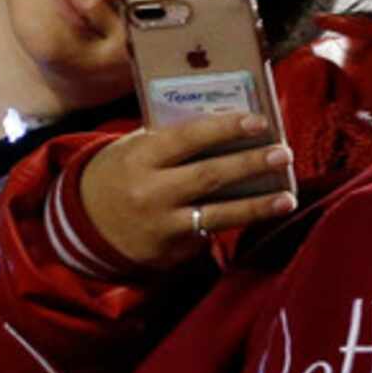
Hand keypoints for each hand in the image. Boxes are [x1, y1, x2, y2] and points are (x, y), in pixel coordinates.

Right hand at [77, 112, 294, 271]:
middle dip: (251, 164)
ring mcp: (162, 224)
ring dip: (258, 206)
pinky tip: (264, 214)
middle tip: (284, 153)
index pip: (188, 137)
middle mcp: (151, 191)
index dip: (226, 128)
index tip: (259, 121)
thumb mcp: (135, 148)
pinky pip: (210, 235)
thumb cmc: (122, 172)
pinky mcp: (171, 250)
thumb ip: (172, 139)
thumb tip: (229, 124)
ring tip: (287, 197)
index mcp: (140, 156)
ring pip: (218, 215)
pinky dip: (238, 224)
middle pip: (209, 176)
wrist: (84, 223)